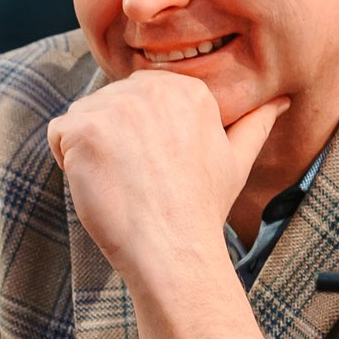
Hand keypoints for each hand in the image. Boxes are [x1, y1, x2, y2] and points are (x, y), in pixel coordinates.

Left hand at [46, 71, 286, 287]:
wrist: (174, 249)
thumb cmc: (200, 210)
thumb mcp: (236, 160)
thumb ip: (255, 123)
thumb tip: (281, 100)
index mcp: (187, 89)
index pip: (138, 96)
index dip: (137, 136)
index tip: (154, 168)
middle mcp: (152, 88)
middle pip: (107, 104)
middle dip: (112, 140)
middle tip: (138, 180)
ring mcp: (116, 107)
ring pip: (81, 117)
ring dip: (89, 150)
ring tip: (121, 182)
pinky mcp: (85, 128)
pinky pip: (58, 134)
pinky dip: (66, 161)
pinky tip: (98, 184)